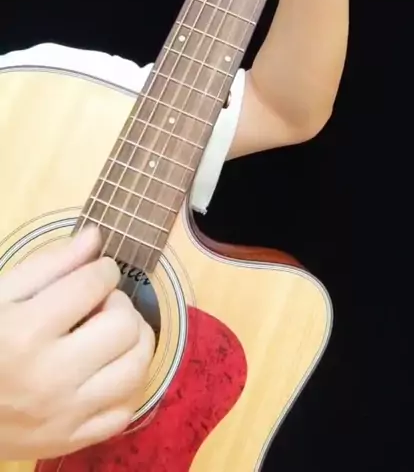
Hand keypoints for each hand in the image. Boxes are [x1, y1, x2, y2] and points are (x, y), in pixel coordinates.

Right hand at [0, 227, 154, 459]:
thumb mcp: (0, 295)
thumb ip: (49, 264)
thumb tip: (96, 237)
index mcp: (27, 332)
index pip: (94, 284)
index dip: (103, 268)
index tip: (96, 272)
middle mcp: (52, 376)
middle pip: (124, 325)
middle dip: (120, 303)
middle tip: (102, 303)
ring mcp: (65, 414)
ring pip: (136, 368)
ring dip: (135, 340)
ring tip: (114, 331)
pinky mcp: (72, 441)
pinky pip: (126, 411)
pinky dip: (128, 385)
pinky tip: (111, 368)